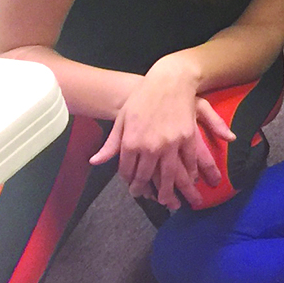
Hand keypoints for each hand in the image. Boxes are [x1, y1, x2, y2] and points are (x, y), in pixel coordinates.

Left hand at [90, 63, 231, 210]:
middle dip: (146, 190)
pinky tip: (188, 181)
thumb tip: (95, 162)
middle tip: (149, 199)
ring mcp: (170, 144)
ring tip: (169, 201)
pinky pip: (187, 162)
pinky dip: (188, 174)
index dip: (129, 181)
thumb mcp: (123, 119)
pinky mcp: (188, 138)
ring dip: (169, 191)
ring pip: (169, 175)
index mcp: (131, 142)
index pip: (127, 170)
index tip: (132, 186)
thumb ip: (111, 144)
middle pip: (146, 177)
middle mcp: (150, 146)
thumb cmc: (143, 97)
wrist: (170, 80)